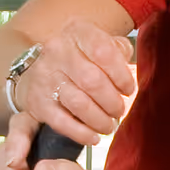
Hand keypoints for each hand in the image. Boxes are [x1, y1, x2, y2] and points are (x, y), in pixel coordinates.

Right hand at [0, 20, 134, 160]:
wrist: (41, 72)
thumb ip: (119, 52)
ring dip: (99, 120)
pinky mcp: (37, 102)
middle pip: (92, 81)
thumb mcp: (99, 45)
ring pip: (79, 104)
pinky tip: (94, 137)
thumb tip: (131, 72)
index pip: (103, 51)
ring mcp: (45, 76)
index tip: (128, 89)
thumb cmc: (81, 60)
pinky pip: (62, 122)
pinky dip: (82, 133)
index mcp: (78, 32)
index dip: (121, 75)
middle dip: (112, 102)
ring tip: (108, 125)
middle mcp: (57, 50)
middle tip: (119, 111)